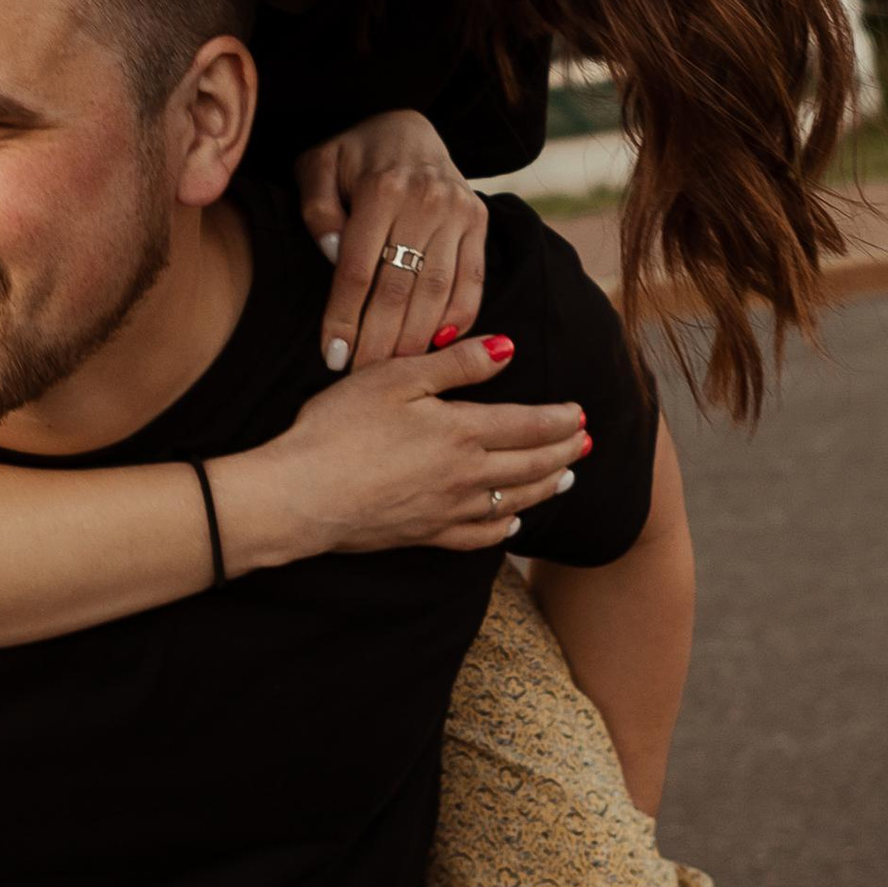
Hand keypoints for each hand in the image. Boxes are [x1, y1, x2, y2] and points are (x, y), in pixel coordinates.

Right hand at [210, 335, 590, 567]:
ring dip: (545, 487)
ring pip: (514, 501)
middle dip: (564, 451)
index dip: (560, 419)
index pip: (529, 425)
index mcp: (462, 432)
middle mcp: (466, 476)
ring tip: (566, 478)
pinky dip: (503, 529)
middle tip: (586, 443)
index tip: (580, 414)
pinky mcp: (424, 535)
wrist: (301, 496)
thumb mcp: (396, 378)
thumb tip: (508, 349)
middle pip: (531, 464)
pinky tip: (511, 525)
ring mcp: (447, 511)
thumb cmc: (339, 429)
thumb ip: (456, 364)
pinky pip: (479, 537)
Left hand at [295, 112, 489, 371]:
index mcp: (382, 187)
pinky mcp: (479, 221)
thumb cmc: (353, 154)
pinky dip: (458, 319)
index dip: (344, 318)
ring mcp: (459, 211)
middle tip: (360, 379)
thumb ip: (317, 210)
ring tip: (392, 373)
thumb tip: (332, 255)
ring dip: (415, 340)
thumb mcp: (318, 166)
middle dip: (378, 342)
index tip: (331, 356)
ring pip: (437, 292)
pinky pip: (472, 282)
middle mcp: (426, 200)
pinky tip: (436, 347)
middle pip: (399, 289)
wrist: (408, 126)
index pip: (358, 270)